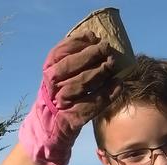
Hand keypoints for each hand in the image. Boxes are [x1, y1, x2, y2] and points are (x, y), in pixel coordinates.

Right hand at [19, 31, 121, 164]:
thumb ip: (70, 56)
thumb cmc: (58, 93)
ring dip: (99, 73)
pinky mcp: (72, 119)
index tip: (94, 38)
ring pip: (80, 85)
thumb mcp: (57, 74)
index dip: (77, 43)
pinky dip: (107, 94)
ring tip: (112, 65)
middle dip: (90, 56)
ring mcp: (61, 104)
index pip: (60, 53)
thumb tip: (92, 37)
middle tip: (106, 50)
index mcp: (47, 72)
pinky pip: (92, 105)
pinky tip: (118, 85)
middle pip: (70, 67)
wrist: (49, 126)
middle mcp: (51, 88)